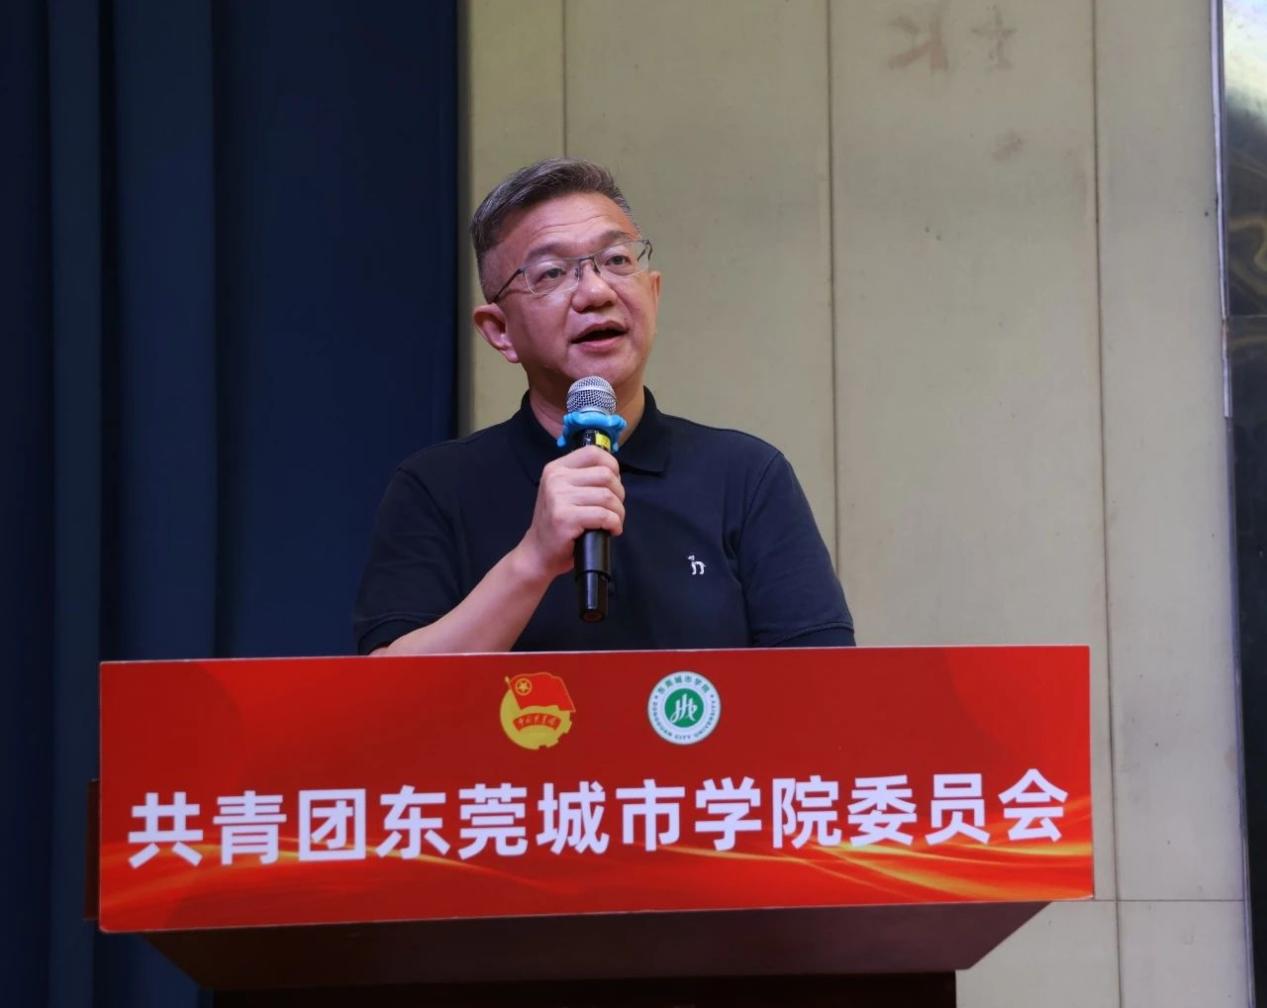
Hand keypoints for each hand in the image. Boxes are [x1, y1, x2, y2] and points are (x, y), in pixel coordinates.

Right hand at [517, 445, 624, 579]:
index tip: (614, 485)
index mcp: (556, 468)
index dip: (612, 466)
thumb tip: (614, 473)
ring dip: (618, 512)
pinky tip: (611, 530)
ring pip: (607, 496)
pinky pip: (603, 515)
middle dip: (619, 494)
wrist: (538, 552)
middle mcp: (555, 479)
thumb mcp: (564, 492)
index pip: (593, 453)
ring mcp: (558, 498)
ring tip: (613, 522)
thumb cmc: (557, 523)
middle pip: (606, 475)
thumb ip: (583, 478)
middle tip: (614, 509)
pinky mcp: (565, 518)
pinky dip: (614, 524)